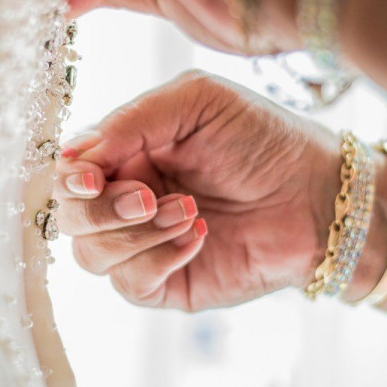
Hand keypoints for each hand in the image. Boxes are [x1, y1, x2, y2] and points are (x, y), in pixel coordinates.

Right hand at [53, 71, 337, 310]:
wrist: (317, 194)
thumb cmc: (261, 138)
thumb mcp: (197, 102)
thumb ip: (132, 120)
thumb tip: (73, 155)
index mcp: (126, 154)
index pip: (69, 170)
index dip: (71, 177)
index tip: (92, 176)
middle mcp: (126, 200)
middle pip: (71, 218)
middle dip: (103, 209)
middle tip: (150, 197)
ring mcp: (142, 245)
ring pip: (92, 255)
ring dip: (136, 234)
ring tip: (191, 211)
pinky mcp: (166, 283)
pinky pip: (130, 284)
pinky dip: (159, 260)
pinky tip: (200, 236)